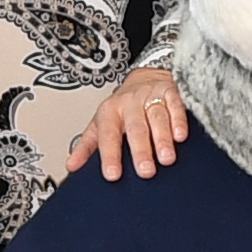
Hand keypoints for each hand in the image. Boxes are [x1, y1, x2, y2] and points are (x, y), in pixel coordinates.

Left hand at [78, 62, 189, 179]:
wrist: (146, 76)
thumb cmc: (123, 107)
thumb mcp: (101, 123)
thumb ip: (87, 146)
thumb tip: (71, 166)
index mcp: (110, 112)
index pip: (108, 135)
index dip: (109, 155)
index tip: (112, 175)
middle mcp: (130, 103)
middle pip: (135, 128)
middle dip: (140, 150)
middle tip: (145, 172)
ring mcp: (151, 96)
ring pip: (157, 117)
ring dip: (162, 139)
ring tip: (166, 159)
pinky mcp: (170, 91)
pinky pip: (175, 105)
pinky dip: (179, 120)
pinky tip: (180, 136)